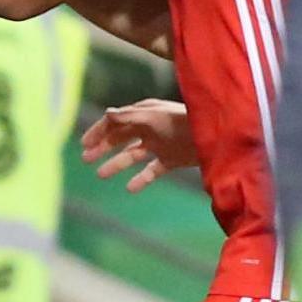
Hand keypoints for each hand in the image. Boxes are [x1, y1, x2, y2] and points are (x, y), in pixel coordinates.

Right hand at [81, 100, 195, 191]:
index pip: (116, 121)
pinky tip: (129, 188)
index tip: (84, 144)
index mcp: (144, 114)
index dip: (99, 131)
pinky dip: (140, 179)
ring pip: (132, 155)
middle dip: (102, 148)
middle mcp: (150, 128)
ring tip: (101, 175)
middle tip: (86, 160)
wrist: (217, 137)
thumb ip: (129, 116)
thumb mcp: (153, 118)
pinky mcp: (171, 160)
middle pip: (120, 138)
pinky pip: (151, 171)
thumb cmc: (183, 122)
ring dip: (116, 164)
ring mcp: (160, 144)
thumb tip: (107, 113)